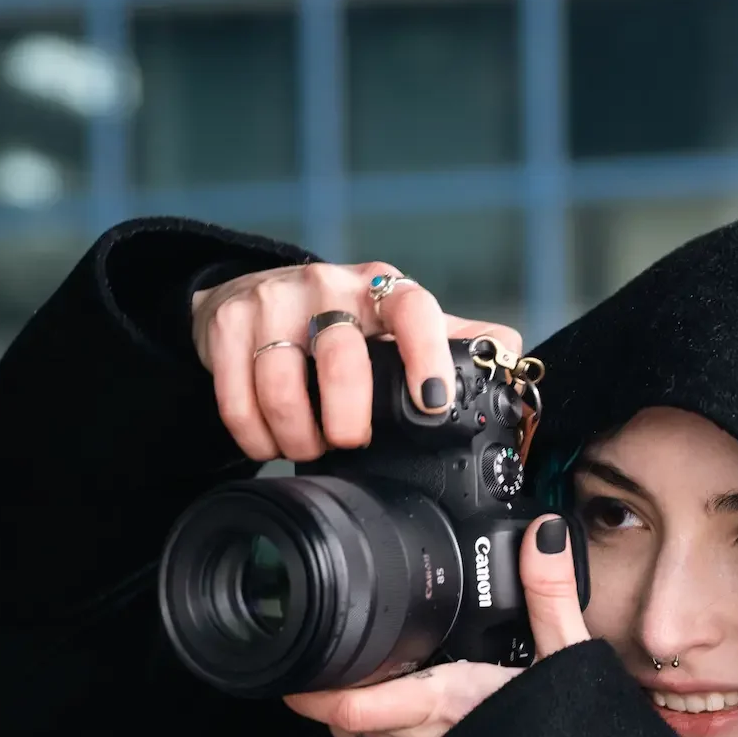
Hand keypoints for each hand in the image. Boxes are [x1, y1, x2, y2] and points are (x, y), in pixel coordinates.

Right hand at [191, 258, 521, 461]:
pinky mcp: (226, 321)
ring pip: (282, 378)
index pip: (413, 309)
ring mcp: (274, 300)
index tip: (432, 403)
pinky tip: (268, 442)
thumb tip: (511, 357)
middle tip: (349, 442)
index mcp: (383, 291)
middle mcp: (330, 287)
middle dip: (347, 415)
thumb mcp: (396, 326)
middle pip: (341, 355)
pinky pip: (235, 391)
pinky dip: (253, 431)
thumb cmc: (340, 324)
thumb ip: (453, 344)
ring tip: (307, 449)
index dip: (426, 355)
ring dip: (296, 432)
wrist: (250, 297)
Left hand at [281, 516, 590, 736]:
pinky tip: (393, 728)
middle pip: (347, 720)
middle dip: (335, 690)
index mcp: (444, 705)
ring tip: (355, 686)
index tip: (291, 666)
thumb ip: (550, 592)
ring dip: (351, 720)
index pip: (351, 706)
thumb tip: (542, 533)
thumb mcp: (569, 659)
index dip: (312, 691)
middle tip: (330, 654)